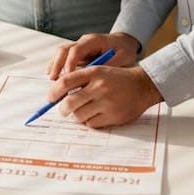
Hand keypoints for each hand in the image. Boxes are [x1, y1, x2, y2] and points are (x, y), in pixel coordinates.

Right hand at [48, 32, 140, 78]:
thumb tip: (94, 80)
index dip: (70, 63)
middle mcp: (83, 42)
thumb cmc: (124, 50)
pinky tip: (55, 77)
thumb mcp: (122, 59)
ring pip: (61, 53)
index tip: (68, 77)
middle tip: (54, 79)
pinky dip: (58, 66)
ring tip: (52, 80)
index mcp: (94, 41)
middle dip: (57, 64)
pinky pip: (64, 58)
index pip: (77, 50)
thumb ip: (108, 68)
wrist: (124, 43)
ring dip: (55, 66)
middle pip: (64, 50)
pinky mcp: (77, 54)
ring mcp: (79, 47)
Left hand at [48, 64, 162, 128]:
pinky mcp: (112, 116)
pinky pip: (91, 123)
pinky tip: (96, 114)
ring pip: (79, 115)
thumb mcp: (99, 71)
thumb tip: (58, 94)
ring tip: (84, 110)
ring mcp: (106, 102)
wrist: (142, 86)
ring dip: (78, 115)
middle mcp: (99, 87)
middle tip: (63, 110)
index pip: (65, 81)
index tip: (50, 98)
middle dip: (62, 109)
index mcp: (94, 73)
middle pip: (69, 102)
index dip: (54, 91)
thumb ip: (80, 79)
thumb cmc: (117, 79)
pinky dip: (90, 121)